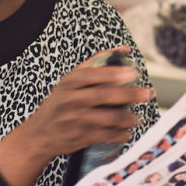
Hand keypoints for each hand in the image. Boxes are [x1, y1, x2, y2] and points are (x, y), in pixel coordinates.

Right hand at [0, 46, 152, 185]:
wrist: (39, 134)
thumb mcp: (70, 81)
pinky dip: (120, 134)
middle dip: (129, 95)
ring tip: (136, 118)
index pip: (91, 74)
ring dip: (127, 118)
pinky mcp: (80, 136)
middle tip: (147, 93)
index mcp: (69, 83)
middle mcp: (71, 100)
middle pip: (103, 95)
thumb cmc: (60, 104)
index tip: (133, 73)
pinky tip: (126, 132)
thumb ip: (95, 64)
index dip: (113, 73)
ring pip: (107, 117)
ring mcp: (75, 119)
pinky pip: (105, 135)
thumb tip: (123, 49)